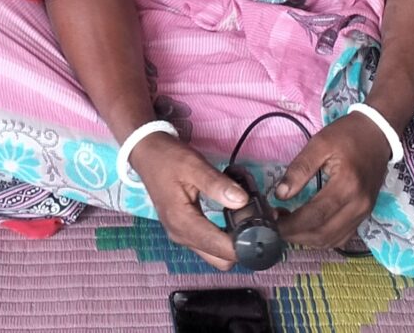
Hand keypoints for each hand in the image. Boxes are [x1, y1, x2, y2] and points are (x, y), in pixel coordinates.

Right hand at [129, 133, 250, 270]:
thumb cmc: (168, 158)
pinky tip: (237, 223)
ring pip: (215, 255)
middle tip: (262, 226)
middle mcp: (181, 235)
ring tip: (253, 223)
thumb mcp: (194, 165)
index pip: (219, 248)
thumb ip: (217, 184)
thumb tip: (242, 201)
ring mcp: (182, 235)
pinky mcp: (185, 231)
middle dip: (242, 248)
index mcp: (182, 222)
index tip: (265, 233)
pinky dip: (225, 240)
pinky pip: (209, 245)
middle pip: (220, 259)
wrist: (147, 154)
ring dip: (235, 245)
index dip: (244, 245)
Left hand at [273, 112, 393, 248]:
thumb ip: (299, 169)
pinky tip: (308, 228)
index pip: (315, 216)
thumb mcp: (320, 143)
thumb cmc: (348, 135)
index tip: (272, 221)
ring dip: (307, 240)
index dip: (291, 224)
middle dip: (296, 235)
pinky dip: (322, 239)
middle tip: (276, 226)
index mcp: (347, 185)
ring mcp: (364, 212)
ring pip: (332, 240)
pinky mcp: (365, 214)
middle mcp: (358, 204)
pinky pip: (342, 237)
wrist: (378, 133)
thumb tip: (280, 195)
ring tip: (289, 227)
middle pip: (323, 234)